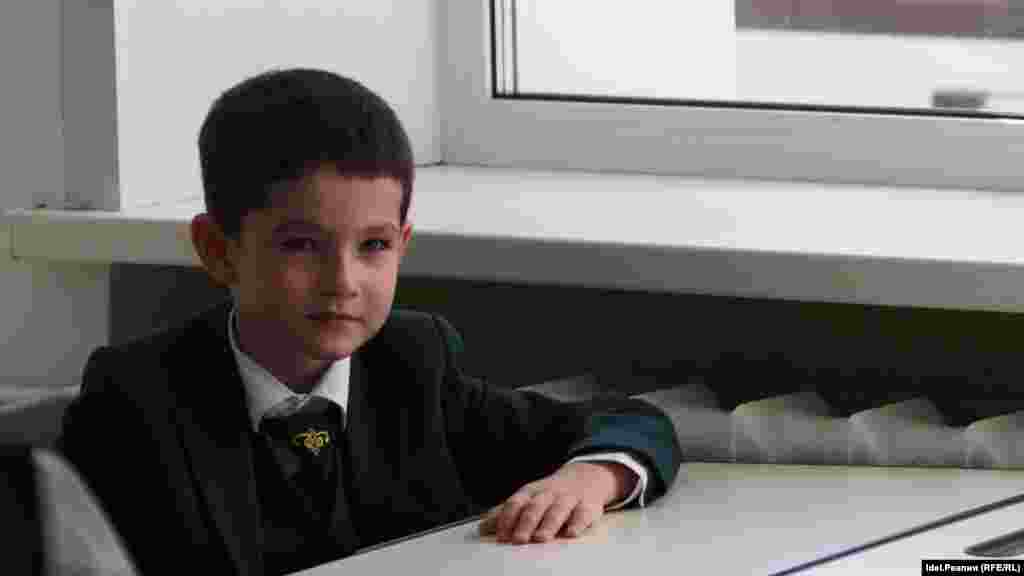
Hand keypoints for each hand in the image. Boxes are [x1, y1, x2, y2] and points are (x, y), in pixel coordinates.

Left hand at [478, 461, 633, 543]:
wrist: (586, 476)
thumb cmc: (550, 494)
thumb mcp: (527, 497)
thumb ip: (506, 512)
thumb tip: (482, 526)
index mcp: (530, 493)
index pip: (515, 503)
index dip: (507, 519)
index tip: (500, 535)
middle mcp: (548, 494)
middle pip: (535, 507)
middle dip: (525, 523)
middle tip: (518, 540)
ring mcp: (568, 499)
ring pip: (558, 510)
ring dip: (548, 524)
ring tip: (541, 538)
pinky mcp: (588, 506)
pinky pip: (583, 513)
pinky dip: (578, 523)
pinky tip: (572, 533)